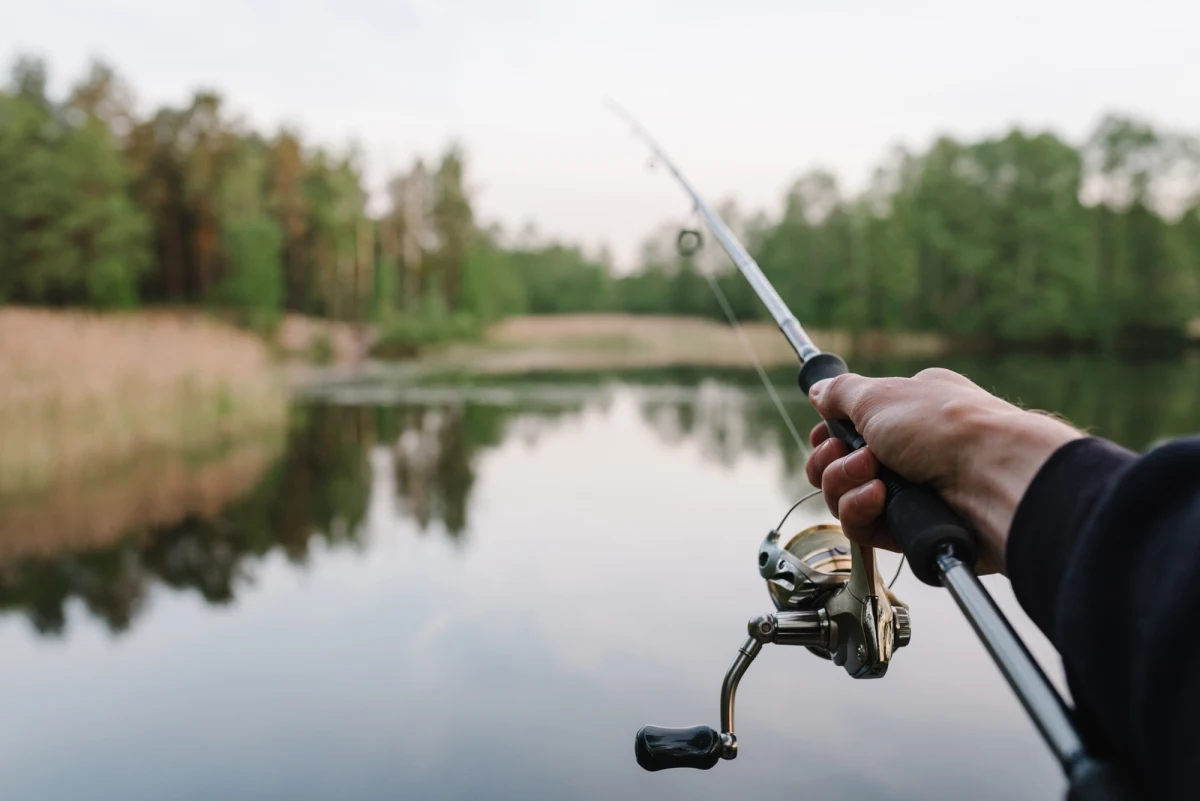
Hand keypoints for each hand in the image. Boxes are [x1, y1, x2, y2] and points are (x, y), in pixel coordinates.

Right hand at [803, 368, 1081, 574]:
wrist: (993, 478)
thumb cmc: (944, 426)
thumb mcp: (880, 395)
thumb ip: (840, 394)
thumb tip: (818, 390)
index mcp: (905, 412)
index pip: (849, 428)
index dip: (828, 434)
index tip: (826, 433)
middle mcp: (907, 451)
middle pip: (838, 464)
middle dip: (831, 460)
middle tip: (847, 452)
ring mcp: (909, 492)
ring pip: (844, 496)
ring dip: (844, 482)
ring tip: (872, 474)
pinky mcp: (910, 528)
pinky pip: (861, 526)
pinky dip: (860, 510)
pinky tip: (880, 498)